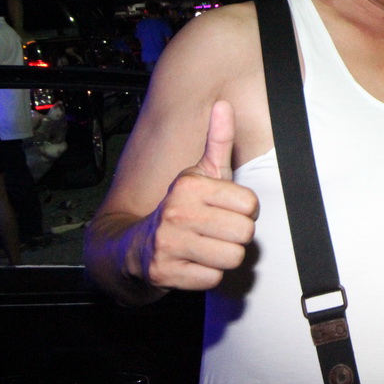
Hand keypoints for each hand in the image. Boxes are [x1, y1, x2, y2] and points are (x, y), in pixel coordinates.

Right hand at [136, 101, 258, 290]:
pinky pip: (213, 278)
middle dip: (236, 235)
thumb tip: (223, 104)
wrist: (132, 246)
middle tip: (216, 230)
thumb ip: (218, 140)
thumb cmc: (179, 207)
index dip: (244, 210)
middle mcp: (176, 211)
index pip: (251, 205)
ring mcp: (168, 243)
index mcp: (189, 185)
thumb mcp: (200, 173)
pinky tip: (193, 262)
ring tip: (206, 246)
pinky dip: (207, 274)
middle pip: (245, 233)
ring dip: (223, 256)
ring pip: (232, 258)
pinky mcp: (164, 273)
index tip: (226, 209)